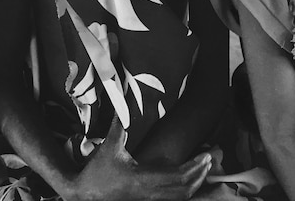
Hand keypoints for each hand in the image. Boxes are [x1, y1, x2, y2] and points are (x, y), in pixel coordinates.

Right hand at [61, 116, 211, 200]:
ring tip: (204, 169)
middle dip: (200, 174)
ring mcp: (148, 199)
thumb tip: (123, 104)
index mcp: (142, 177)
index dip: (194, 167)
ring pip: (180, 197)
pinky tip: (189, 180)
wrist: (84, 194)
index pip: (177, 176)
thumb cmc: (97, 170)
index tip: (205, 155)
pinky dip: (184, 190)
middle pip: (184, 189)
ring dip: (195, 183)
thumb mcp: (109, 146)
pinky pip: (171, 199)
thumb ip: (119, 125)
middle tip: (210, 159)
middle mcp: (149, 192)